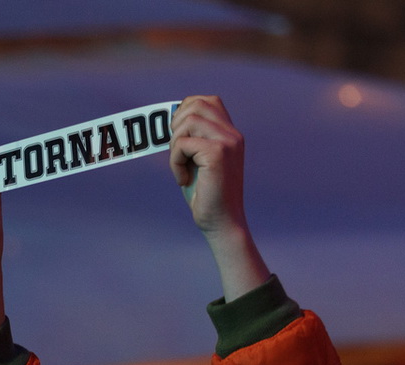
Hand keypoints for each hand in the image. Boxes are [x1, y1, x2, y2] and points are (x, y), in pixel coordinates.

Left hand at [169, 95, 247, 238]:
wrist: (221, 223)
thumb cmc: (206, 195)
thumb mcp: (198, 160)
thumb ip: (192, 137)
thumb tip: (171, 117)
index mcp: (231, 134)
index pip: (207, 101)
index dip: (185, 112)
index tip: (178, 138)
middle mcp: (233, 134)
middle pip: (195, 105)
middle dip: (176, 127)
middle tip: (177, 153)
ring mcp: (228, 142)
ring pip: (188, 121)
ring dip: (175, 145)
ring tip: (180, 167)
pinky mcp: (217, 153)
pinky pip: (183, 144)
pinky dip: (175, 162)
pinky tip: (183, 178)